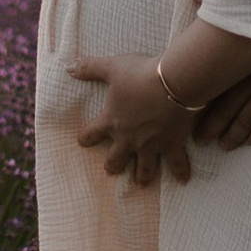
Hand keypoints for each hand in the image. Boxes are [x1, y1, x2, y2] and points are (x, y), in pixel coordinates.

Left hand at [71, 53, 195, 184]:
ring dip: (142, 176)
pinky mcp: (171, 144)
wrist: (173, 82)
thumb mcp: (112, 67)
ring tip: (141, 183)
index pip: (91, 134)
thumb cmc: (141, 74)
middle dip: (113, 165)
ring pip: (144, 168)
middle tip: (112, 169)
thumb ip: (89, 68)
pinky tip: (183, 180)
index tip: (83, 141)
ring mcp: (150, 144)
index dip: (86, 138)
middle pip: (116, 159)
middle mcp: (128, 138)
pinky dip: (181, 171)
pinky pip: (176, 163)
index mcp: (111, 121)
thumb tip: (67, 66)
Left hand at [194, 47, 250, 149]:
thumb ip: (221, 7)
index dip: (203, 111)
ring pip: (249, 122)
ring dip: (235, 136)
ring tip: (224, 145)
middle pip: (229, 113)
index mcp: (241, 65)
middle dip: (213, 129)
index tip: (190, 122)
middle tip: (201, 140)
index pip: (216, 95)